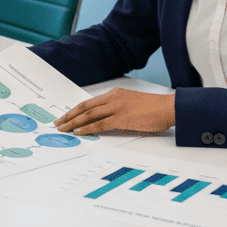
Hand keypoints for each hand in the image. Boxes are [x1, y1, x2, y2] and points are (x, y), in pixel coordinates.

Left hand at [53, 87, 174, 134]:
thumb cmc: (154, 108)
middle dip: (69, 115)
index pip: (89, 102)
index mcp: (115, 94)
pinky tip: (79, 132)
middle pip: (85, 107)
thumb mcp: (131, 104)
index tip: (66, 116)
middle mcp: (113, 98)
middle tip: (58, 122)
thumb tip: (106, 121)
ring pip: (89, 115)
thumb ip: (118, 110)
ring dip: (74, 123)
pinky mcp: (121, 119)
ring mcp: (116, 108)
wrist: (167, 107)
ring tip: (63, 128)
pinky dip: (87, 128)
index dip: (75, 110)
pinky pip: (99, 124)